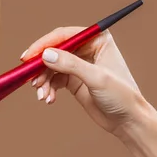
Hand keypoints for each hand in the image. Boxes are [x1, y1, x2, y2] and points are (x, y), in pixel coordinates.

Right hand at [20, 26, 147, 135]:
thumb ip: (71, 65)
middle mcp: (87, 49)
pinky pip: (53, 80)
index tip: (29, 57)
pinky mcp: (74, 80)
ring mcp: (79, 65)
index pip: (64, 36)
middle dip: (41, 67)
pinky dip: (48, 88)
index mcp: (97, 40)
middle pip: (54, 51)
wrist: (128, 121)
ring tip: (42, 94)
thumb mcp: (96, 78)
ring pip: (51, 67)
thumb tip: (46, 55)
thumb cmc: (122, 96)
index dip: (44, 45)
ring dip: (43, 81)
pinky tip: (49, 98)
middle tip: (31, 80)